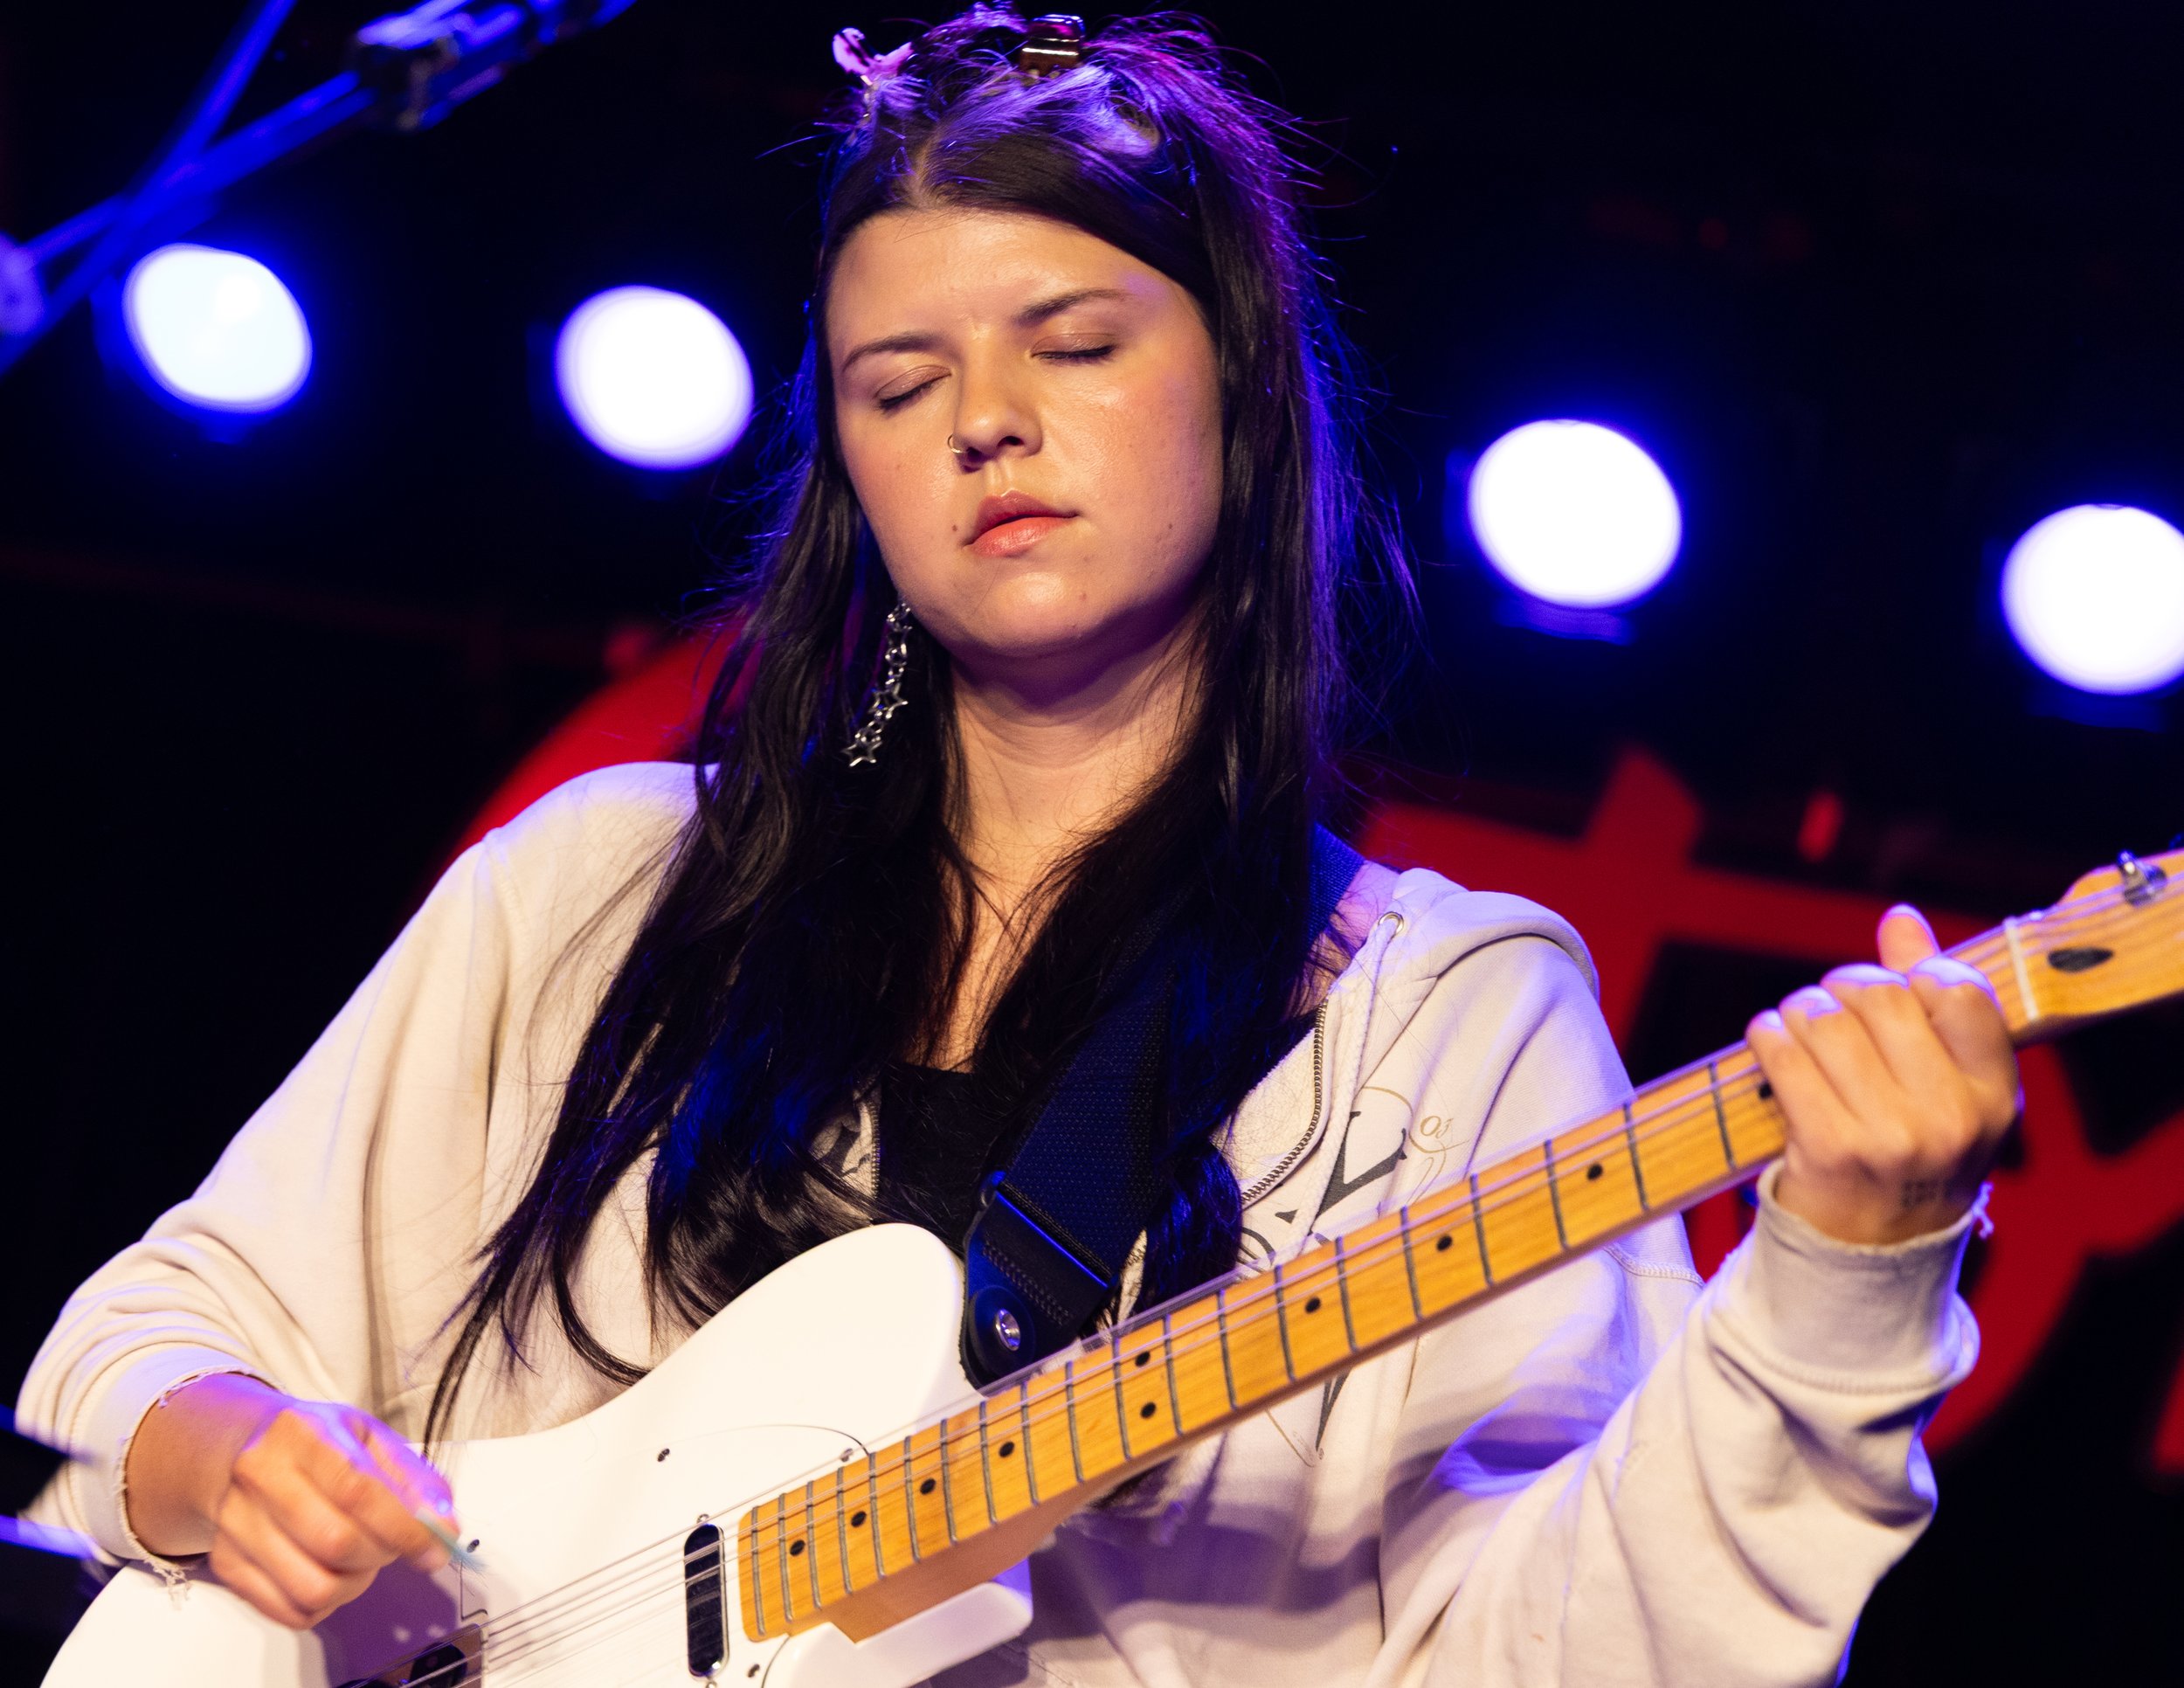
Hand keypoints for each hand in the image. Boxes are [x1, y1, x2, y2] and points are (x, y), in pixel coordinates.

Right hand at [124, 1374, 455, 1629]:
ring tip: (362, 1559)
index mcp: (301, 1433)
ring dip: (356, 1584)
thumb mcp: (370, 1438)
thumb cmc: (316, 1443)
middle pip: (336, 1543)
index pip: (358, 1490)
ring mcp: (235, 1525)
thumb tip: (444, 1527)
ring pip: (313, 1587)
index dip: (404, 1527)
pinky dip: (326, 1604)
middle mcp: (260, 1477)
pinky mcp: (227, 1566)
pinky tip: (332, 1574)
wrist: (242, 1449)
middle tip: (395, 1545)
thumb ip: (414, 1479)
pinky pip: (290, 1611)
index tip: (436, 1547)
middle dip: (383, 1554)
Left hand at [1750, 905, 2020, 1245]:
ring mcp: (1891, 1137)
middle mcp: (1951, 1118)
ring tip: (1800, 1033)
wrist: (1871, 1252)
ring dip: (1798, 1011)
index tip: (1893, 993)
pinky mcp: (1829, 1148)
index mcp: (1993, 1095)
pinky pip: (1781, 1053)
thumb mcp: (1945, 1086)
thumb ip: (1929, 998)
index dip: (1913, 974)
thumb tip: (1901, 919)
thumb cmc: (1909, 1149)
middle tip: (1831, 1009)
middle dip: (1843, 988)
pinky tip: (1772, 1052)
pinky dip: (1767, 1038)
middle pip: (1880, 994)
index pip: (1957, 990)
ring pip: (1823, 1017)